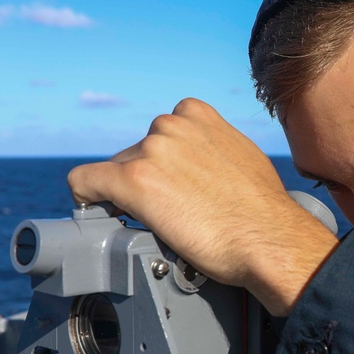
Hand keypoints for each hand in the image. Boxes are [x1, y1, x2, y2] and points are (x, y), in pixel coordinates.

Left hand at [67, 98, 338, 315]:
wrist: (267, 238)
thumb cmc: (263, 208)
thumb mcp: (241, 155)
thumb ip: (211, 148)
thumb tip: (200, 163)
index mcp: (196, 115)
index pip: (160, 132)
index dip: (162, 161)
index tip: (169, 182)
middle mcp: (170, 125)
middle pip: (136, 152)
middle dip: (147, 178)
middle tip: (169, 211)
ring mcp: (151, 151)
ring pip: (115, 170)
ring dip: (128, 194)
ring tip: (153, 222)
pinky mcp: (133, 181)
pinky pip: (85, 182)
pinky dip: (86, 197)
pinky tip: (97, 213)